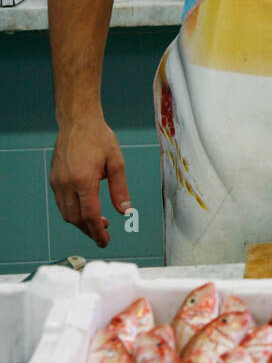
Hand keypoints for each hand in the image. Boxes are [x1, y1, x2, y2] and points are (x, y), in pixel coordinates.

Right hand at [49, 117, 131, 248]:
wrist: (77, 121)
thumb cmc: (99, 138)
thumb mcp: (117, 162)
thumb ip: (120, 190)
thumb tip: (126, 212)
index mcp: (84, 180)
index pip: (89, 215)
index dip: (98, 232)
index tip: (105, 241)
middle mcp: (67, 183)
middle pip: (76, 219)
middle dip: (90, 231)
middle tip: (104, 235)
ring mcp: (57, 182)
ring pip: (66, 214)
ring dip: (81, 223)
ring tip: (98, 222)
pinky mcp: (53, 179)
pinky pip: (61, 203)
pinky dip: (73, 212)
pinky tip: (86, 208)